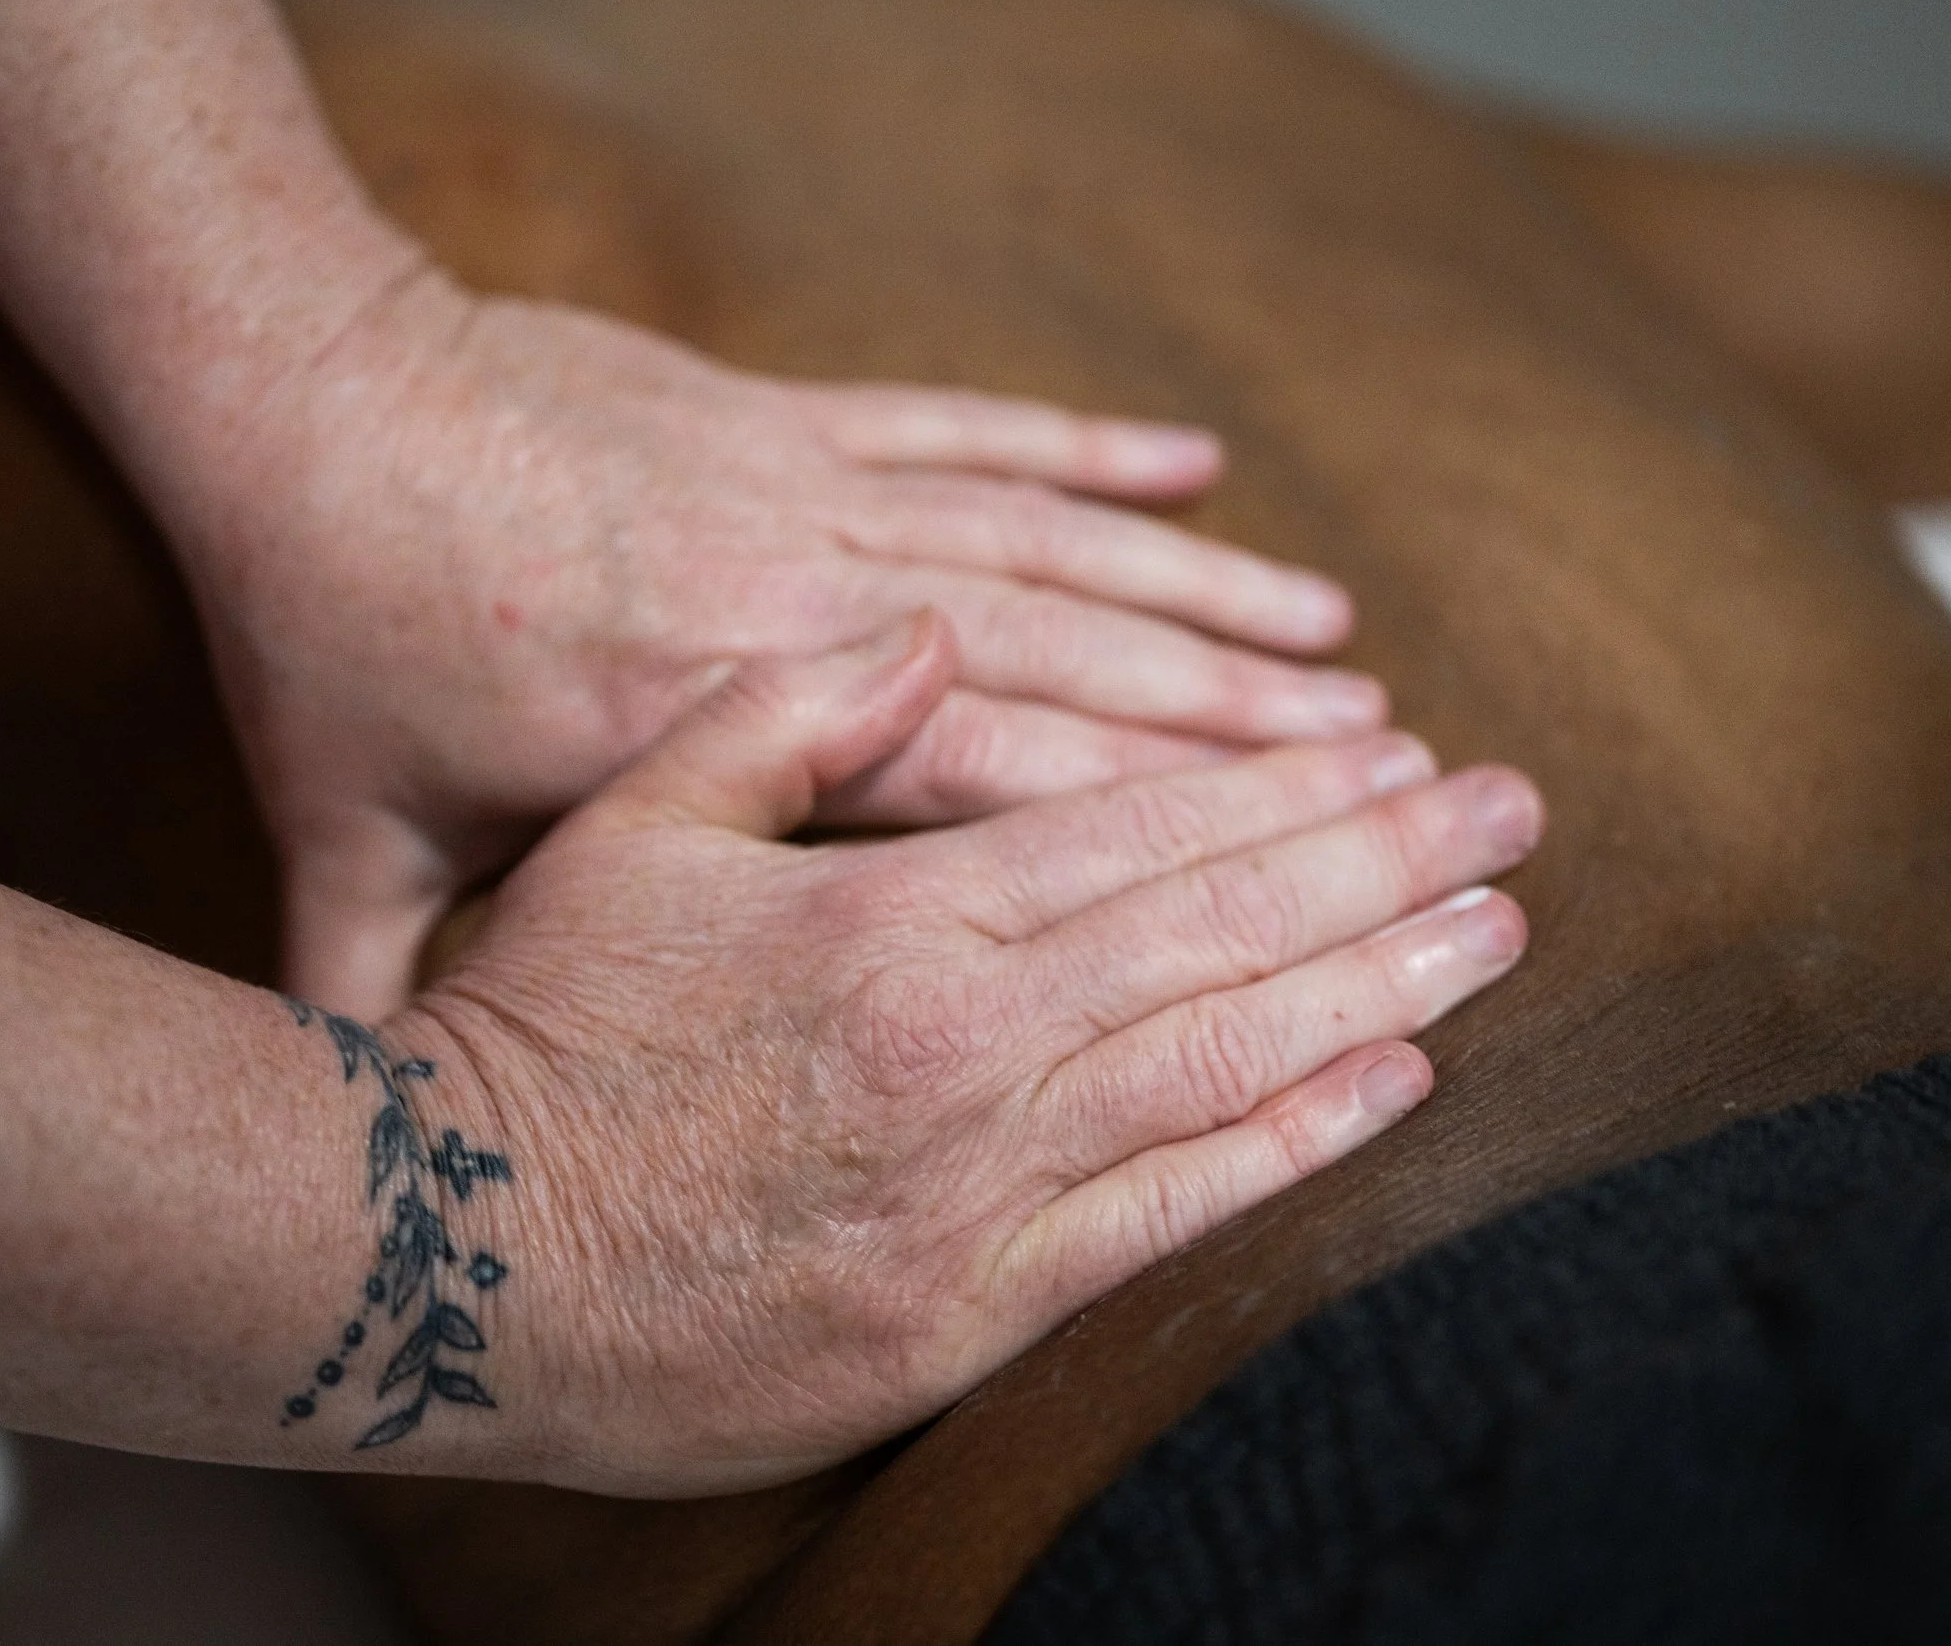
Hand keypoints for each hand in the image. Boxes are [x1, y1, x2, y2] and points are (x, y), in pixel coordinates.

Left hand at [171, 274, 1387, 1012]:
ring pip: (1065, 570)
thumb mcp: (355, 839)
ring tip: (1361, 678)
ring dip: (1219, 624)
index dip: (1162, 863)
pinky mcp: (793, 416)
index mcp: (721, 748)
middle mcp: (805, 622)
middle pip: (1086, 700)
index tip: (1294, 902)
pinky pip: (980, 436)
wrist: (298, 397)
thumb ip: (395, 986)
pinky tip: (1206, 472)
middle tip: (1424, 801)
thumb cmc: (328, 633)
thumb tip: (383, 1142)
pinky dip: (1093, 456)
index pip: (997, 812)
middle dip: (1267, 764)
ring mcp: (810, 503)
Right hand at [383, 615, 1539, 1494]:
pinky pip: (1166, 1219)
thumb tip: (928, 637)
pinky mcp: (964, 1313)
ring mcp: (976, 1189)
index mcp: (893, 918)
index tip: (1408, 756)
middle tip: (1511, 818)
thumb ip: (790, 720)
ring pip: (1226, 1064)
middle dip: (1385, 869)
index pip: (1146, 834)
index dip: (1297, 794)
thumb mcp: (632, 826)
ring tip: (1493, 936)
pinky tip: (1388, 1091)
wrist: (439, 1255)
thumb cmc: (531, 1031)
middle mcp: (964, 1047)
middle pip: (1221, 935)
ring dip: (1380, 993)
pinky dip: (1288, 1146)